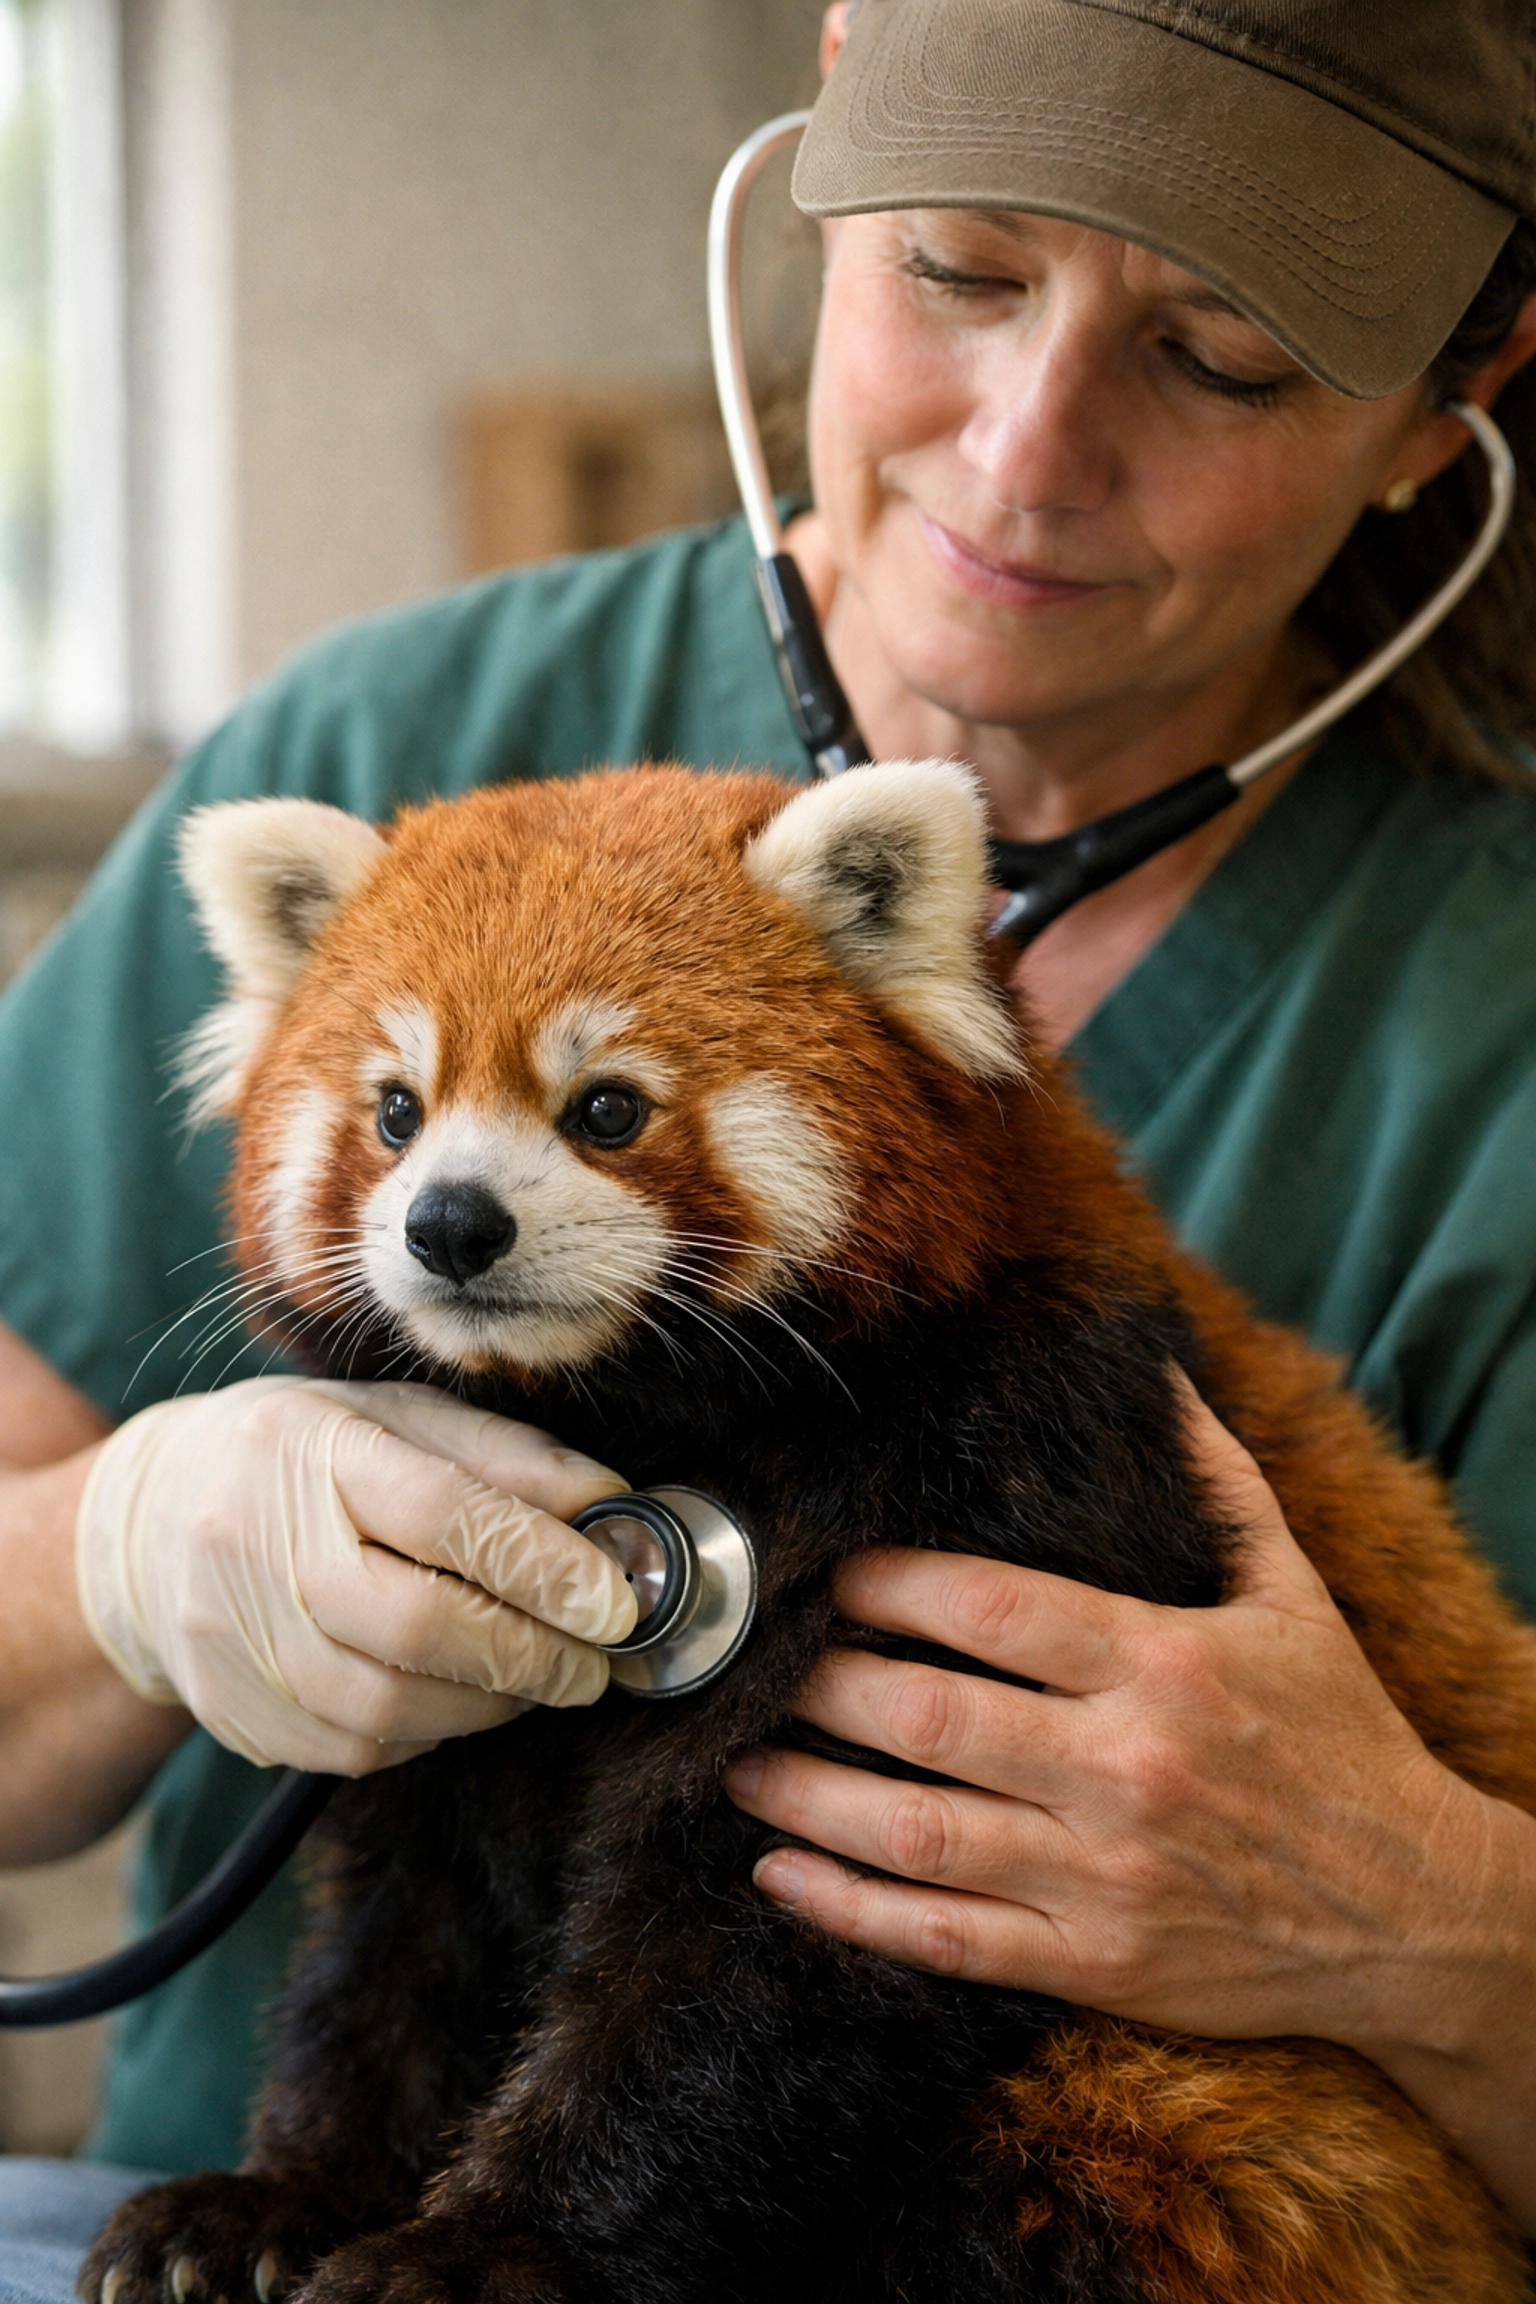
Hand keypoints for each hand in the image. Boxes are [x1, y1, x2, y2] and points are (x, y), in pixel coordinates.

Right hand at [77, 1377, 636, 1773]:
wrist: (149, 1522)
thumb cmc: (302, 1456)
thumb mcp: (397, 1419)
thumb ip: (508, 1457)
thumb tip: (614, 1506)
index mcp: (308, 1448)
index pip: (440, 1513)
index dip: (540, 1563)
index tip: (616, 1600)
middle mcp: (257, 1544)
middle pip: (414, 1624)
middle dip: (530, 1654)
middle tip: (594, 1662)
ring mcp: (234, 1639)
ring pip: (387, 1705)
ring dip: (489, 1702)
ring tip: (538, 1677)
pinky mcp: (233, 1712)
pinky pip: (356, 1749)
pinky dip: (431, 1730)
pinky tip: (460, 1696)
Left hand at [724, 1390, 1535, 2224]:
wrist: (1420, 1914)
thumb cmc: (1343, 1738)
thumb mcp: (1292, 1591)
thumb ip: (1216, 1479)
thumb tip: (1157, 1373)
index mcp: (1164, 1663)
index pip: (992, 1608)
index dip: (889, 1584)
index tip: (830, 1570)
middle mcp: (1124, 1767)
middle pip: (927, 1714)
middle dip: (818, 1684)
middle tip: (756, 1663)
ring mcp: (1103, 1876)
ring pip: (915, 1832)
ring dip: (805, 1797)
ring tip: (737, 1763)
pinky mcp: (1096, 1965)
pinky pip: (946, 1940)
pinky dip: (850, 1911)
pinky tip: (780, 1877)